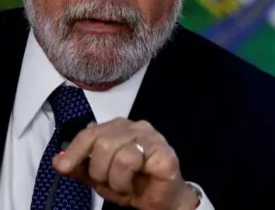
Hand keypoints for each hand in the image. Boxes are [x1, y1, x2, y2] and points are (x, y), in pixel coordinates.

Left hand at [52, 118, 199, 209]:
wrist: (159, 200)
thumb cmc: (130, 184)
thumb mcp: (98, 178)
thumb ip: (79, 168)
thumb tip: (57, 161)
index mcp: (119, 128)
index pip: (91, 132)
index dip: (75, 150)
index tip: (64, 167)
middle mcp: (136, 127)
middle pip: (103, 143)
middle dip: (99, 170)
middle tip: (108, 182)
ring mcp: (152, 137)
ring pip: (118, 154)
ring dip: (115, 178)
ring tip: (124, 184)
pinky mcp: (164, 152)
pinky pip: (134, 161)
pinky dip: (128, 179)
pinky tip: (136, 183)